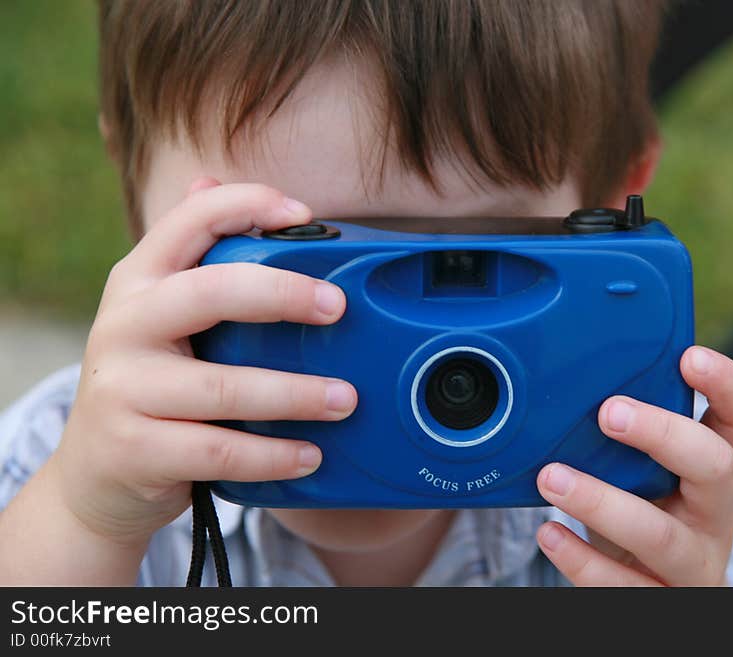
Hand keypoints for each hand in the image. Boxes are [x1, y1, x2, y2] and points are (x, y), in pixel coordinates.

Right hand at [50, 178, 357, 547]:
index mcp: (138, 282)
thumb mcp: (158, 316)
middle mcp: (124, 326)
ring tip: (345, 398)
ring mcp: (124, 389)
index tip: (305, 213)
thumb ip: (191, 260)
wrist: (95, 475)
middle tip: (338, 307)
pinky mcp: (135, 450)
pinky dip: (272, 455)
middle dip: (283, 293)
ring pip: (222, 385)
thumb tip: (209, 180)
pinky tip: (310, 454)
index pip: (189, 221)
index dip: (247, 204)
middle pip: (210, 292)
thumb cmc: (150, 384)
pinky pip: (218, 451)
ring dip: (296, 393)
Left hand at [535, 346, 732, 585]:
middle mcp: (716, 513)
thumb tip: (571, 381)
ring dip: (602, 502)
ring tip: (552, 478)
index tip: (689, 357)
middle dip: (664, 435)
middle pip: (716, 467)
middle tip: (609, 413)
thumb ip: (629, 434)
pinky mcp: (659, 597)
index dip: (729, 384)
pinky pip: (622, 584)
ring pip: (660, 535)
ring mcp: (693, 562)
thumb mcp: (648, 468)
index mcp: (717, 466)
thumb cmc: (643, 508)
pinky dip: (581, 560)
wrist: (649, 585)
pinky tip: (549, 534)